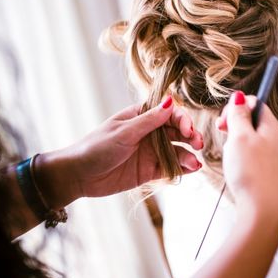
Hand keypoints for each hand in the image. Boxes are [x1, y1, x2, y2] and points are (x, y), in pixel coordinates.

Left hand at [38, 97, 203, 203]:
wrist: (79, 175)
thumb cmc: (96, 147)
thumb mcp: (124, 132)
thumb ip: (149, 120)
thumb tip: (170, 102)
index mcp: (141, 117)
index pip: (169, 113)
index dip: (182, 119)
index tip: (188, 129)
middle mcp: (149, 133)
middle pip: (177, 131)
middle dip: (191, 136)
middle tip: (198, 144)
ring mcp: (151, 152)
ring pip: (177, 150)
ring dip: (188, 154)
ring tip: (195, 162)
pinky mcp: (149, 171)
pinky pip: (171, 168)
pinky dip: (183, 168)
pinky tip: (192, 169)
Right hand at [216, 91, 277, 222]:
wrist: (263, 209)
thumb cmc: (251, 172)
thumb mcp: (240, 137)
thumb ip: (238, 115)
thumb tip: (239, 96)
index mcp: (271, 125)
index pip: (254, 102)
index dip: (235, 107)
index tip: (223, 122)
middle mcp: (274, 138)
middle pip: (251, 120)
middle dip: (233, 125)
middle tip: (223, 137)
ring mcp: (270, 155)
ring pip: (249, 138)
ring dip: (234, 142)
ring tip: (230, 156)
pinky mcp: (265, 170)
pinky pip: (249, 154)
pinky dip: (239, 156)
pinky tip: (235, 168)